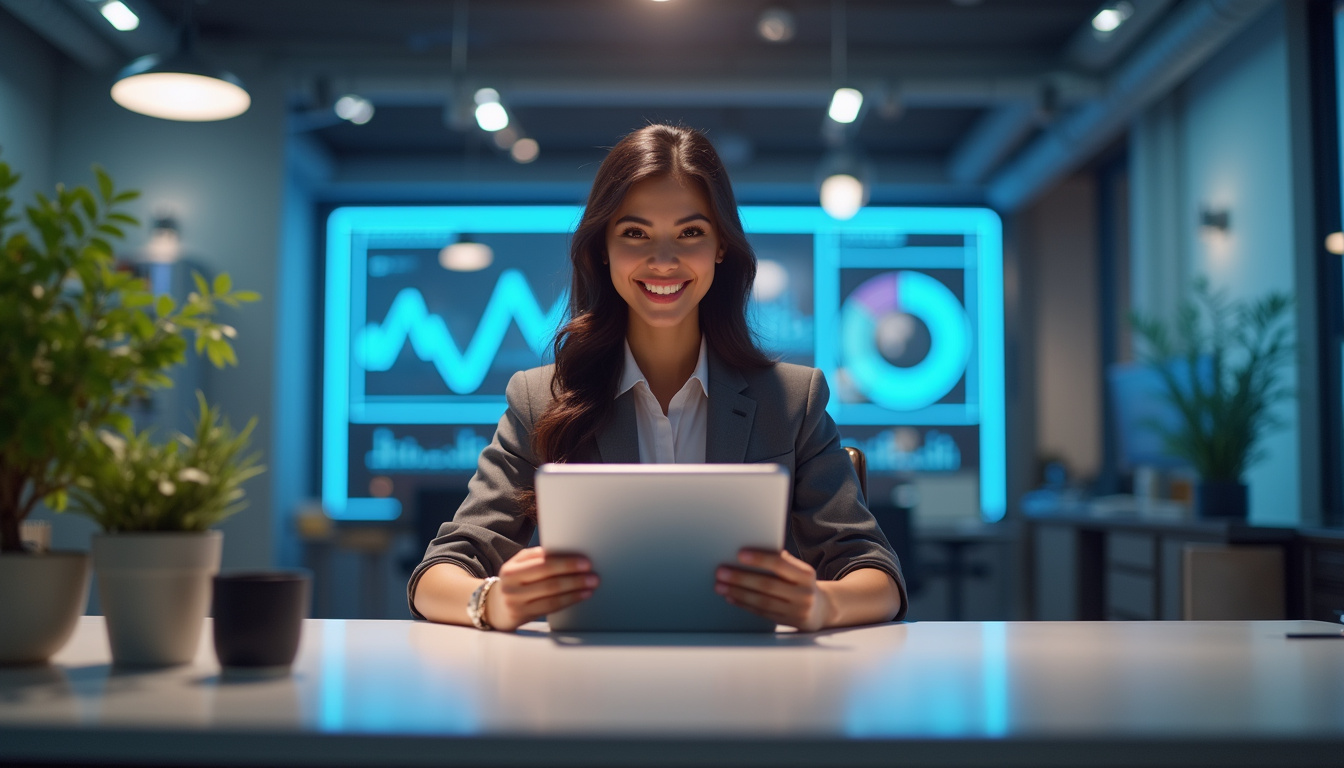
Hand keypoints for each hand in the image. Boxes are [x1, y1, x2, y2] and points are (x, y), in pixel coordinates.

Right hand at [486, 547, 598, 631]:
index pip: (543, 564)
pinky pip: (550, 608)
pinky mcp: (523, 616)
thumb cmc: (513, 581)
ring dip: (575, 590)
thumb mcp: (518, 565)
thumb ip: (536, 557)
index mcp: (512, 569)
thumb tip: (563, 551)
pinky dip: (569, 600)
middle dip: (574, 577)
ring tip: (591, 584)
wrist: (492, 607)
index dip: (565, 563)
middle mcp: (512, 587)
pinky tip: (581, 595)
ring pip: (552, 596)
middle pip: (549, 581)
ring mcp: (517, 603)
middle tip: (593, 575)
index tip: (585, 561)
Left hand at [715, 549, 830, 631]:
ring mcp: (796, 611)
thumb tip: (751, 551)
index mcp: (806, 574)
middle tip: (721, 571)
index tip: (739, 554)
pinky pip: (761, 613)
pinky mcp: (787, 623)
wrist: (821, 609)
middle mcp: (804, 594)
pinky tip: (731, 597)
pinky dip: (744, 604)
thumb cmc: (801, 583)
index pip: (781, 564)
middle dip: (741, 578)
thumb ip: (781, 562)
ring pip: (762, 601)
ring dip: (738, 592)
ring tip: (720, 585)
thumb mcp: (798, 570)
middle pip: (768, 585)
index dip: (760, 559)